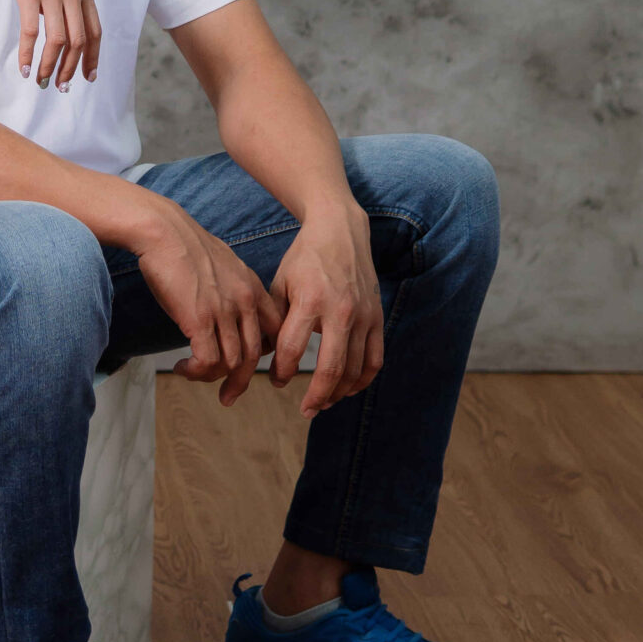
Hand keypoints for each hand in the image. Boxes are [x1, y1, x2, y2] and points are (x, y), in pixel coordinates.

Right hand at [0, 0, 101, 87]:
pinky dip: (29, 54)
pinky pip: (32, 31)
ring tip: (42, 81)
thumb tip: (64, 17)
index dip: (92, 58)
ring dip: (51, 66)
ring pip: (58, 41)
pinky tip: (24, 67)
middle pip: (78, 41)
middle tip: (60, 86)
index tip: (88, 77)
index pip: (95, 31)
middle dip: (70, 69)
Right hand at [134, 202, 282, 407]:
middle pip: (254, 355)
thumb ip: (230, 287)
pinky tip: (183, 368)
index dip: (264, 354)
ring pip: (231, 362)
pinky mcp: (200, 320)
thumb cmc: (183, 244)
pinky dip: (196, 372)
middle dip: (240, 380)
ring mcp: (224, 312)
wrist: (163, 230)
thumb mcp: (221, 262)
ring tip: (193, 374)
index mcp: (252, 287)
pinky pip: (207, 361)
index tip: (247, 365)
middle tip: (228, 395)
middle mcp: (244, 302)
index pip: (274, 330)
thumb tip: (223, 309)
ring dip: (212, 377)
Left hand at [269, 206, 382, 417]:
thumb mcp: (280, 281)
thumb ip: (274, 319)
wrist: (340, 231)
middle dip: (316, 396)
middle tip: (305, 410)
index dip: (282, 372)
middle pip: (331, 368)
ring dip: (338, 393)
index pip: (293, 349)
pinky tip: (348, 389)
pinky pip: (374, 359)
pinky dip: (363, 380)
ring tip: (323, 404)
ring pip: (354, 369)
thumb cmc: (304, 258)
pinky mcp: (377, 317)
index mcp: (309, 300)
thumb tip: (265, 355)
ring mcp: (362, 315)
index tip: (276, 381)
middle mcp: (339, 310)